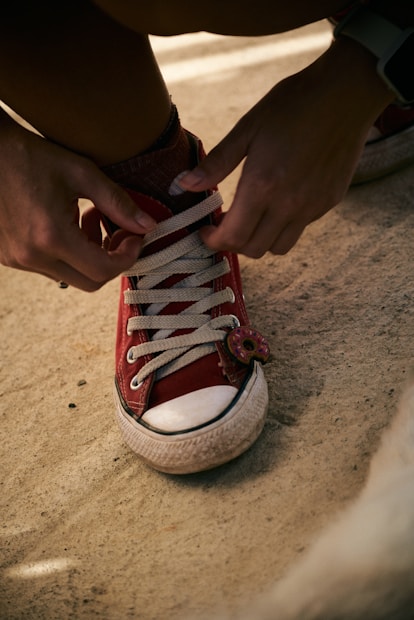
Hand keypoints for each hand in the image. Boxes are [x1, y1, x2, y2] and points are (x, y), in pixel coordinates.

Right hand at [0, 116, 154, 289]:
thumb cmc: (30, 156)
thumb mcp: (81, 172)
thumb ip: (117, 202)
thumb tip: (147, 225)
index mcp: (51, 236)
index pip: (103, 270)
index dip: (128, 257)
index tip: (135, 236)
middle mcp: (32, 256)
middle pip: (90, 282)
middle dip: (112, 260)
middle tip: (117, 231)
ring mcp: (17, 260)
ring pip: (71, 276)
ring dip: (89, 255)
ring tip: (88, 218)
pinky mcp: (8, 257)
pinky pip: (50, 268)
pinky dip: (68, 253)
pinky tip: (66, 223)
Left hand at [179, 39, 393, 256]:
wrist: (346, 94)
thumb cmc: (293, 105)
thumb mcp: (247, 129)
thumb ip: (215, 163)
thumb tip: (183, 185)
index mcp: (262, 187)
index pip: (233, 237)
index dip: (214, 241)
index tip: (206, 231)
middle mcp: (288, 205)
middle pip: (254, 250)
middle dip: (233, 244)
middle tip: (225, 225)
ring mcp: (311, 207)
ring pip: (278, 248)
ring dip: (259, 241)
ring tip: (251, 219)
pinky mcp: (328, 203)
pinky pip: (300, 229)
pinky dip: (283, 226)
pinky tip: (278, 202)